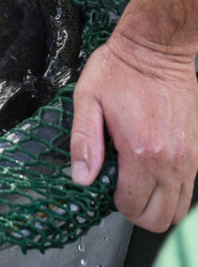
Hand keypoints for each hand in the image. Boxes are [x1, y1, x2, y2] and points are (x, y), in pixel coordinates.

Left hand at [71, 32, 197, 231]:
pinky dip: (169, 191)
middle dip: (135, 211)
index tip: (103, 180)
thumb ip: (83, 142)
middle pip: (160, 218)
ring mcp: (189, 157)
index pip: (132, 206)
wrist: (156, 49)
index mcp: (142, 152)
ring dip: (155, 204)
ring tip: (133, 181)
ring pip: (179, 209)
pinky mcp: (196, 150)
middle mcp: (172, 160)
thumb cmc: (119, 70)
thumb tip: (81, 177)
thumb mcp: (87, 100)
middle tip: (118, 188)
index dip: (113, 201)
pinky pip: (188, 189)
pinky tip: (148, 171)